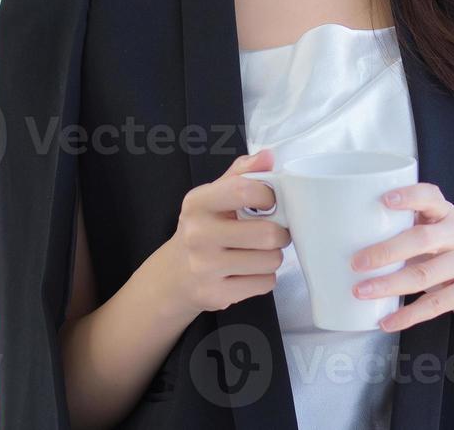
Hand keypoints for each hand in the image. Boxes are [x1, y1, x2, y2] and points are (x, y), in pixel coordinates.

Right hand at [160, 148, 291, 318]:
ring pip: (271, 261)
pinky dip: (265, 278)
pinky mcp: (216, 296)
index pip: (244, 191)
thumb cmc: (203, 228)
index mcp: (197, 203)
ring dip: (272, 256)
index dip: (269, 195)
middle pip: (268, 234)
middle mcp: (197, 235)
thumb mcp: (214, 196)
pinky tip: (248, 271)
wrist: (174, 276)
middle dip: (280, 233)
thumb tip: (268, 156)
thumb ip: (241, 173)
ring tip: (258, 252)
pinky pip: (265, 283)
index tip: (271, 202)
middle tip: (273, 232)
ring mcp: (205, 269)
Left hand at [350, 182, 453, 331]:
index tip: (384, 201)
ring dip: (389, 285)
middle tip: (356, 263)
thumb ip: (402, 234)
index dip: (409, 196)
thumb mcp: (432, 239)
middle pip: (422, 238)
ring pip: (426, 274)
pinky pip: (436, 304)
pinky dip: (408, 315)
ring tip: (361, 292)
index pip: (431, 196)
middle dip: (386, 251)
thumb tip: (341, 243)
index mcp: (446, 214)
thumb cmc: (445, 259)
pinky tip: (387, 322)